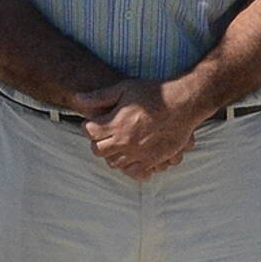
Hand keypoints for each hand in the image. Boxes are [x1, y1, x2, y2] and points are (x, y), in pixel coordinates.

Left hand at [71, 80, 199, 180]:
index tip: (95, 122)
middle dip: (98, 142)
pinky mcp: (153, 160)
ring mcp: (139, 153)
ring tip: (119, 145)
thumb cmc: (154, 93)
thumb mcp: (124, 89)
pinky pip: (135, 173)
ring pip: (114, 164)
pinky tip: (132, 157)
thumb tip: (76, 99)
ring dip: (113, 155)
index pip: (89, 132)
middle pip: (98, 151)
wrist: (183, 103)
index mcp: (116, 124)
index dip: (89, 126)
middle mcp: (125, 141)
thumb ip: (100, 97)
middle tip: (106, 135)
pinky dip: (130, 167)